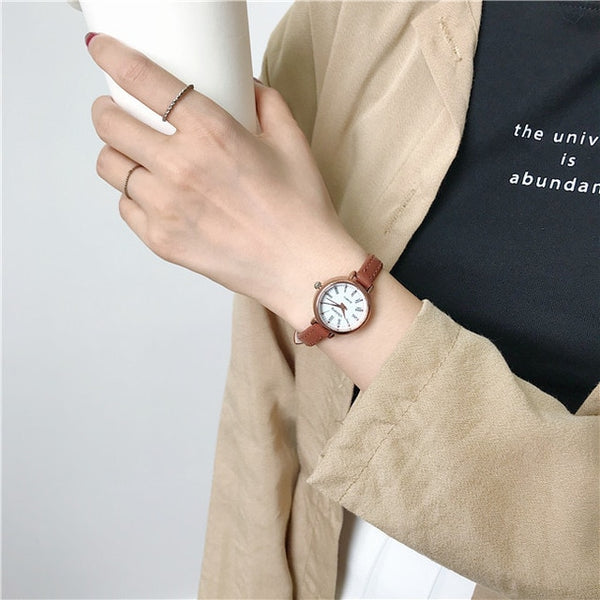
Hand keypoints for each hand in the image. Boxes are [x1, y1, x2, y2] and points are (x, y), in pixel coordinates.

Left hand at [87, 33, 365, 325]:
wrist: (301, 268)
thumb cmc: (300, 210)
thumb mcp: (291, 142)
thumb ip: (265, 103)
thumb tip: (245, 88)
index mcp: (212, 133)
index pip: (143, 80)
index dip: (113, 57)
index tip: (102, 51)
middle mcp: (180, 167)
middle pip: (110, 124)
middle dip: (107, 111)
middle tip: (118, 112)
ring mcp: (166, 207)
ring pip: (110, 166)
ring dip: (118, 154)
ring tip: (136, 157)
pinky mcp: (161, 240)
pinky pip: (124, 207)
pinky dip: (133, 196)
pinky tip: (155, 195)